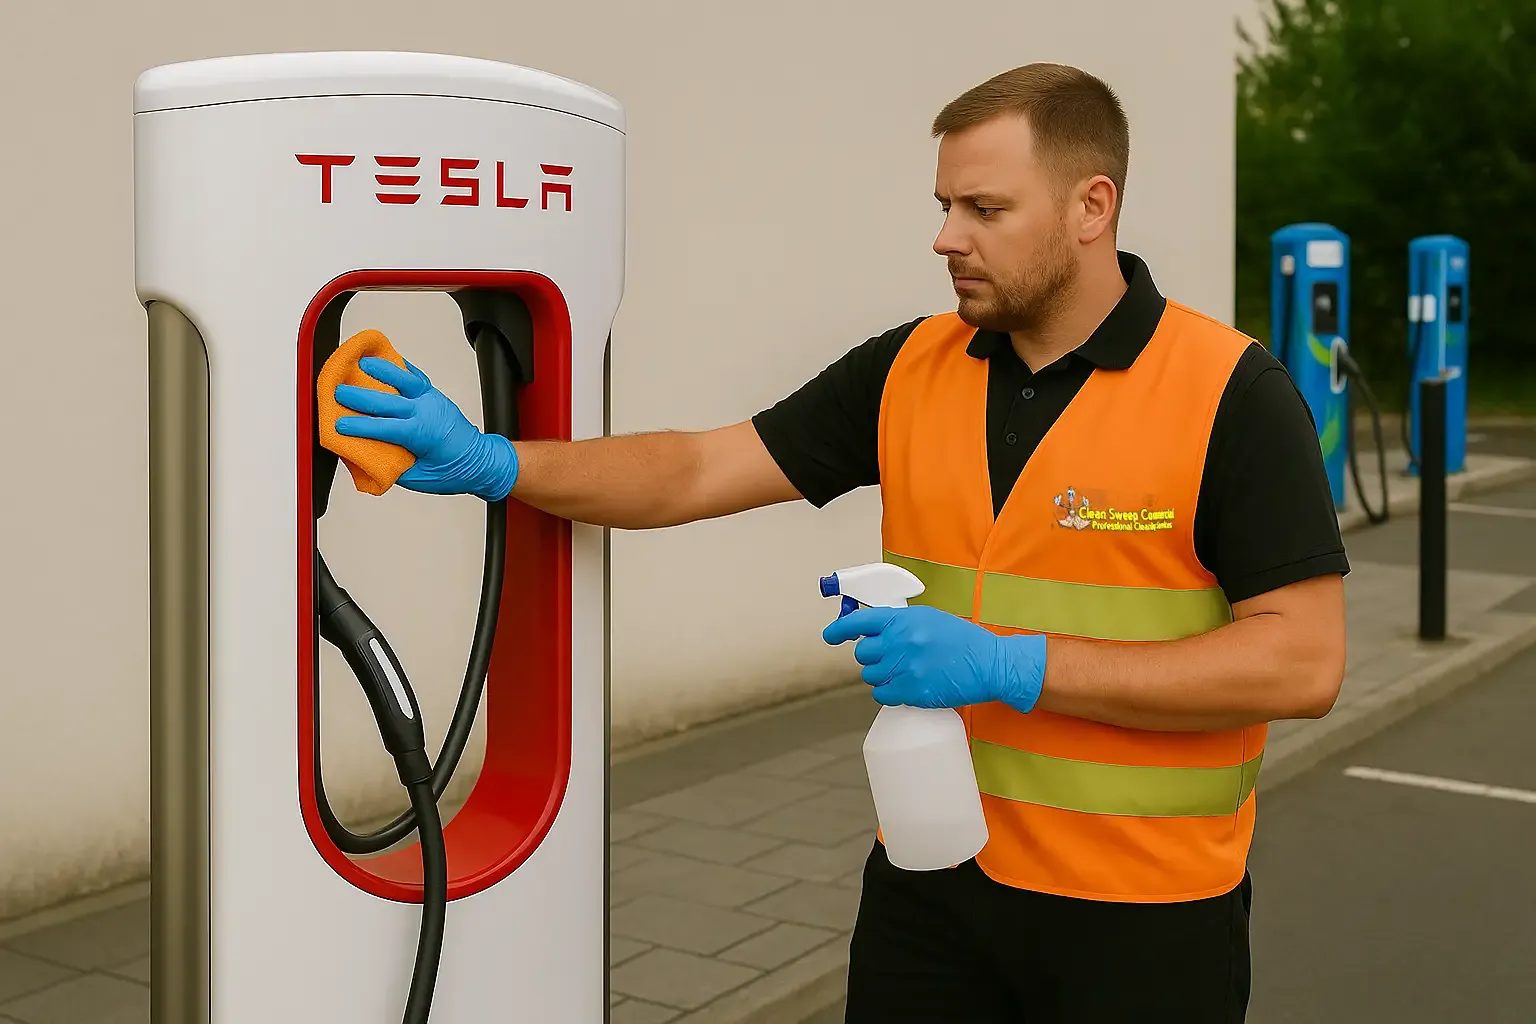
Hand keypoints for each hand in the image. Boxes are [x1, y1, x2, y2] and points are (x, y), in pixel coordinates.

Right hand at [333, 356, 518, 500]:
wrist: (481, 461)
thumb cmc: (454, 471)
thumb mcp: (418, 478)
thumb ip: (391, 466)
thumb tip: (365, 458)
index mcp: (422, 434)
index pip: (384, 428)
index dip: (359, 426)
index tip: (339, 425)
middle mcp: (427, 412)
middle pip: (387, 400)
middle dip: (360, 395)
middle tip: (338, 392)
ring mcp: (432, 400)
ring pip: (404, 379)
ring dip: (382, 369)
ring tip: (361, 361)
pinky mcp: (435, 395)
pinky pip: (416, 376)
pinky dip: (400, 367)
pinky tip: (387, 358)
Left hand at [823, 605, 1045, 713]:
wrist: (989, 664)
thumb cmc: (963, 640)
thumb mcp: (930, 619)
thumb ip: (901, 623)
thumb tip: (872, 630)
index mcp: (904, 619)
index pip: (859, 622)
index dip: (839, 629)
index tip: (830, 637)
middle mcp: (900, 641)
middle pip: (863, 653)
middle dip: (871, 657)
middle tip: (888, 658)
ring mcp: (905, 667)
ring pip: (870, 675)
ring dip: (881, 675)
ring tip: (902, 672)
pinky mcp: (912, 691)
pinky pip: (882, 695)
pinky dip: (888, 693)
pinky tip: (903, 687)